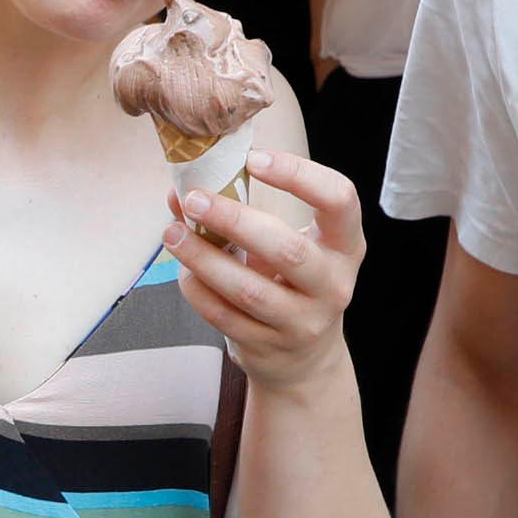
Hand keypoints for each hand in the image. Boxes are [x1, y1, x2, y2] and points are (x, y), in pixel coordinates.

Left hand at [166, 144, 361, 393]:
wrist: (304, 358)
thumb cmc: (292, 283)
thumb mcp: (286, 245)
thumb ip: (242, 212)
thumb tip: (179, 191)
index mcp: (345, 246)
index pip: (339, 199)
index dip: (298, 174)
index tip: (253, 159)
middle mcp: (333, 285)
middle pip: (287, 249)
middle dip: (234, 219)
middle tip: (194, 199)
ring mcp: (303, 322)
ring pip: (248, 289)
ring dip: (204, 258)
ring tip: (173, 233)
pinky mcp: (269, 348)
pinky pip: (225, 316)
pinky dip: (198, 289)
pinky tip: (184, 270)